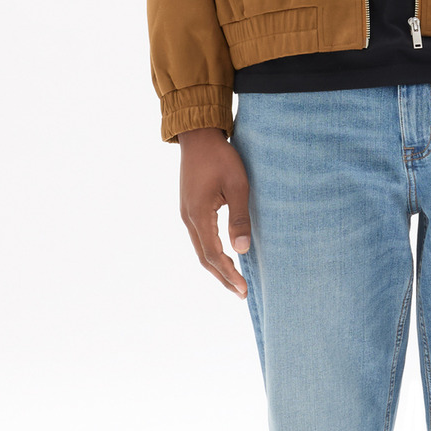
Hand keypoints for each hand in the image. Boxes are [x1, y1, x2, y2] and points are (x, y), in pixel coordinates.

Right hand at [177, 127, 251, 297]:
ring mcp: (186, 214)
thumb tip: (242, 250)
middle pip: (204, 258)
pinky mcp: (189, 208)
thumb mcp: (237, 185)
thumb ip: (239, 218)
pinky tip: (223, 257)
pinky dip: (211, 253)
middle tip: (241, 293)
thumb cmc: (221, 158)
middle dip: (223, 277)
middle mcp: (188, 218)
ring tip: (234, 281)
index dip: (229, 274)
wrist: (198, 137)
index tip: (243, 290)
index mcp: (199, 215)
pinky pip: (199, 239)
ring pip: (200, 250)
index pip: (214, 255)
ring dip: (217, 267)